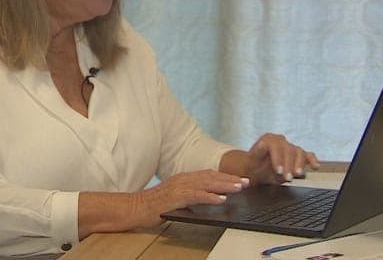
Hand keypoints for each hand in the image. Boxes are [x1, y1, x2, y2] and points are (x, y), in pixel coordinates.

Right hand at [131, 169, 249, 227]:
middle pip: (211, 176)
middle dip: (230, 178)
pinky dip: (210, 196)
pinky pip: (196, 195)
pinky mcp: (175, 197)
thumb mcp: (176, 199)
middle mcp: (183, 179)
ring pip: (206, 183)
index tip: (240, 179)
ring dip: (225, 185)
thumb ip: (191, 198)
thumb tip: (208, 201)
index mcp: (184, 178)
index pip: (208, 174)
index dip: (225, 176)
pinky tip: (221, 199)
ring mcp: (179, 187)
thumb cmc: (154, 206)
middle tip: (247, 181)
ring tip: (239, 188)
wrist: (135, 208)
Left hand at [245, 133, 318, 184]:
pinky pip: (307, 155)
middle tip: (287, 178)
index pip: (276, 146)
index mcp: (269, 139)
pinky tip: (315, 166)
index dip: (278, 159)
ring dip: (299, 164)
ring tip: (296, 175)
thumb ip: (257, 152)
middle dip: (289, 165)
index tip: (278, 171)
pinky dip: (312, 160)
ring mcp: (290, 147)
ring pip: (299, 152)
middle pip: (289, 150)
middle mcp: (281, 141)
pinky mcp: (298, 155)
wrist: (256, 170)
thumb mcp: (251, 159)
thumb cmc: (253, 165)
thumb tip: (262, 144)